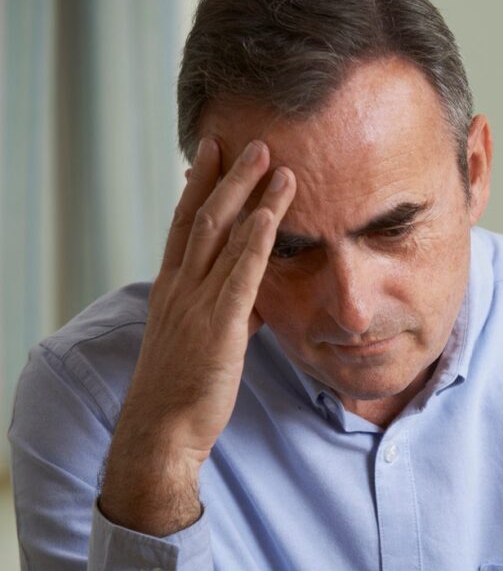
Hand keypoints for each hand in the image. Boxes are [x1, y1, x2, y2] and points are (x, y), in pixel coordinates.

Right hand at [99, 138, 295, 535]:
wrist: (162, 430)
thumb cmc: (183, 388)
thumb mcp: (203, 339)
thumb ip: (227, 311)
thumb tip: (253, 299)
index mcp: (172, 288)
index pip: (184, 224)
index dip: (200, 186)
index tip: (213, 152)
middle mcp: (180, 287)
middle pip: (202, 218)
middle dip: (227, 177)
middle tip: (250, 141)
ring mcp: (196, 303)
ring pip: (222, 236)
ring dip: (249, 196)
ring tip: (272, 161)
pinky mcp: (218, 326)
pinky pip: (239, 274)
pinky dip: (256, 241)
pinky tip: (271, 214)